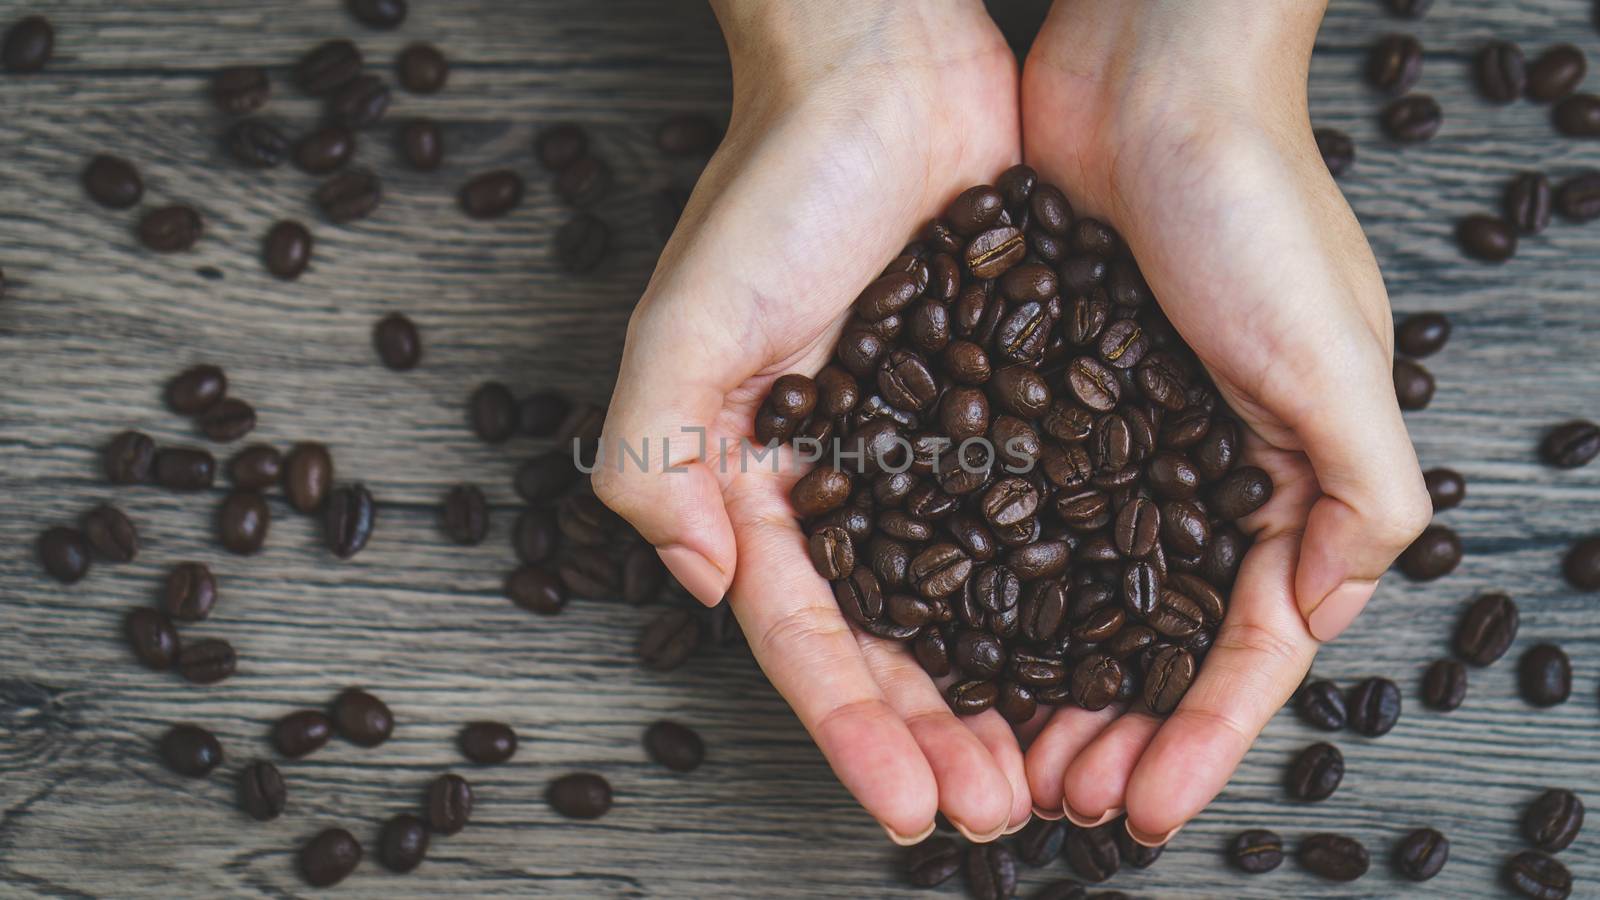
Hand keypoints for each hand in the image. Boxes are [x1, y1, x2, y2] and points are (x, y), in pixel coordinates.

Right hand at [594, 0, 1033, 842]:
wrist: (891, 73)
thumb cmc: (780, 187)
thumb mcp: (688, 323)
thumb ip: (661, 455)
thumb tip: (704, 581)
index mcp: (768, 483)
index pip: (805, 634)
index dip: (851, 727)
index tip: (908, 804)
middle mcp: (854, 484)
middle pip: (896, 643)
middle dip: (941, 737)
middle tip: (1000, 807)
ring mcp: (936, 454)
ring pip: (977, 605)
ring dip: (1013, 695)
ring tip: (1061, 766)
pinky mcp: (1012, 411)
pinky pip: (1042, 522)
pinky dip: (1069, 598)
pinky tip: (1115, 654)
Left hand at [1017, 0, 1430, 844]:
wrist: (1147, 72)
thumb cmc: (1251, 199)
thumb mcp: (1333, 355)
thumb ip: (1361, 492)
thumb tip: (1335, 607)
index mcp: (1282, 475)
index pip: (1243, 642)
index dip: (1197, 731)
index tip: (1141, 802)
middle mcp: (1197, 466)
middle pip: (1150, 637)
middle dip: (1111, 725)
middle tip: (1051, 792)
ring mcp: (1115, 435)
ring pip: (1073, 592)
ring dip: (1042, 677)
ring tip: (999, 743)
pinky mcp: (1040, 393)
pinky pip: (1011, 512)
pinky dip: (988, 583)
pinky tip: (947, 635)